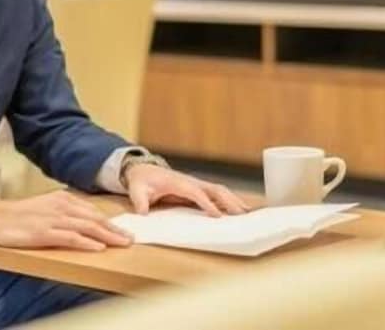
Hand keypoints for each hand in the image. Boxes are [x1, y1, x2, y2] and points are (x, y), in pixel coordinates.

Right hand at [0, 190, 132, 251]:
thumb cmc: (21, 215)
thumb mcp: (47, 207)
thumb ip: (66, 212)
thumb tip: (86, 221)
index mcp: (63, 199)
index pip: (93, 211)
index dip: (110, 222)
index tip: (125, 230)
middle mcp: (62, 207)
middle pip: (94, 219)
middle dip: (115, 229)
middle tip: (131, 238)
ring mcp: (53, 219)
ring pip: (87, 227)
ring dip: (107, 235)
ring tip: (122, 243)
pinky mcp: (44, 232)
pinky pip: (70, 237)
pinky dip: (86, 242)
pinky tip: (98, 247)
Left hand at [124, 164, 249, 215]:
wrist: (143, 170)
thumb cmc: (141, 180)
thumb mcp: (136, 190)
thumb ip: (139, 201)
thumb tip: (143, 213)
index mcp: (177, 182)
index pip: (195, 193)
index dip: (207, 203)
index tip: (218, 216)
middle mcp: (191, 182)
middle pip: (215, 189)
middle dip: (229, 202)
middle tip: (242, 216)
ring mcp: (196, 184)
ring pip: (220, 191)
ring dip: (234, 201)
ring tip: (248, 214)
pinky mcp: (199, 189)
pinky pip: (218, 194)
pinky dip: (231, 200)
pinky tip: (241, 209)